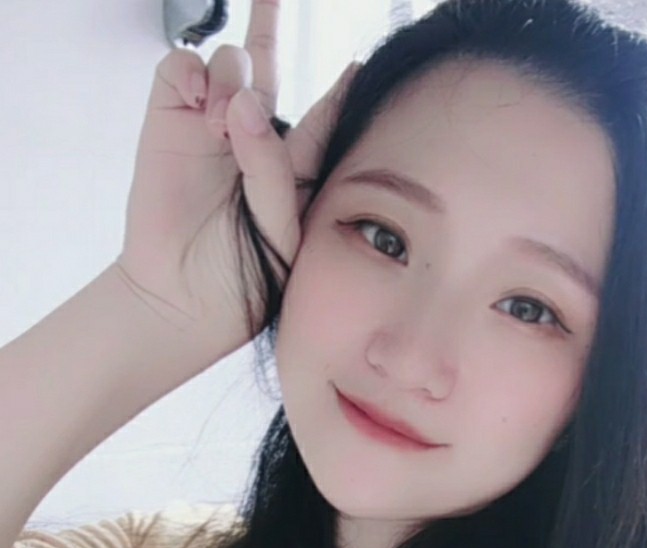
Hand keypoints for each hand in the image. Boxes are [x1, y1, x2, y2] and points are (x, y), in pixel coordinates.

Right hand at [118, 0, 358, 358]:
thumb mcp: (280, 227)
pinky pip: (179, 70)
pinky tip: (200, 102)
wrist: (182, 300)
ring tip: (223, 125)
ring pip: (228, 65)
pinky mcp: (168, 124)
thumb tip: (245, 101)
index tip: (358, 65)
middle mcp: (251, 140)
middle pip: (265, 68)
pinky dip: (190, 71)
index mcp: (290, 167)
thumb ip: (272, 167)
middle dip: (267, 26)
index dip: (337, 88)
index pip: (319, 116)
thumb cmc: (242, 274)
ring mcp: (209, 129)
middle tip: (271, 3)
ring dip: (233, 80)